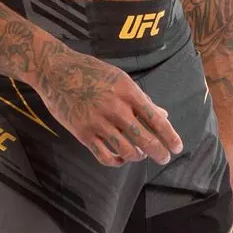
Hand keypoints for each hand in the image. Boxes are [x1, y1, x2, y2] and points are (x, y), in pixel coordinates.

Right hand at [38, 48, 184, 166]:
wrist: (54, 70)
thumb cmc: (90, 71)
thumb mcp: (119, 79)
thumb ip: (142, 99)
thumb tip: (163, 115)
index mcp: (127, 91)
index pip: (156, 119)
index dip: (170, 136)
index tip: (177, 147)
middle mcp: (115, 108)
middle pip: (144, 139)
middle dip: (159, 152)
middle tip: (164, 158)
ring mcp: (98, 122)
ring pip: (126, 150)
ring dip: (137, 156)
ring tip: (139, 154)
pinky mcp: (83, 133)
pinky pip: (105, 156)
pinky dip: (117, 161)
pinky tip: (121, 158)